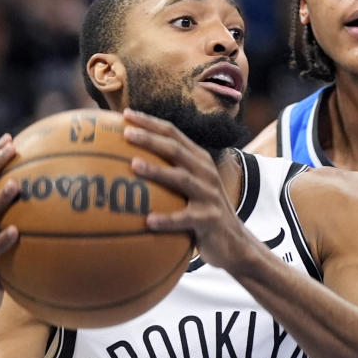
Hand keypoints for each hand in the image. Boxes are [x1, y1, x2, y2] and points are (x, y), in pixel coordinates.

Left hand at [122, 108, 258, 272]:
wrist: (234, 242)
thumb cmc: (201, 212)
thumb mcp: (190, 187)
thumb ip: (168, 173)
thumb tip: (123, 164)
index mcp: (199, 160)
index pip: (173, 134)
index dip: (151, 123)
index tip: (125, 115)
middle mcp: (206, 173)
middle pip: (176, 149)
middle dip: (151, 139)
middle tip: (126, 133)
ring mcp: (209, 195)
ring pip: (182, 178)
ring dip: (157, 171)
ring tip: (134, 165)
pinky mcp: (210, 219)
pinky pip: (185, 218)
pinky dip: (167, 219)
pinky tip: (148, 220)